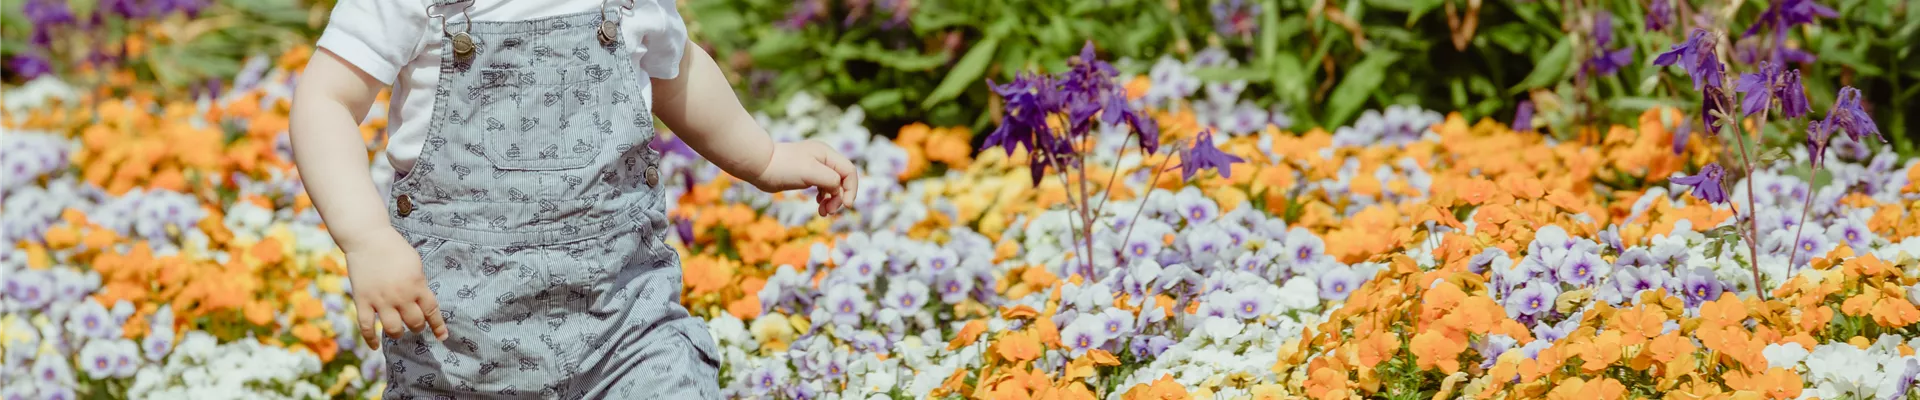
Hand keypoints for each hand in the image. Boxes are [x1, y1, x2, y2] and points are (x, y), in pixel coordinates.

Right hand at [345, 230, 448, 349]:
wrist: (368, 239)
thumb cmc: (395, 249)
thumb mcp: (416, 264)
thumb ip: (419, 284)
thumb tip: (422, 301)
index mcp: (417, 285)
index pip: (432, 311)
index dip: (438, 326)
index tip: (442, 336)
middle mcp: (401, 296)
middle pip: (414, 322)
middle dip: (418, 327)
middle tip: (415, 325)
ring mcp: (381, 300)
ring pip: (393, 329)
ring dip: (398, 333)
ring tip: (399, 331)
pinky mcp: (363, 301)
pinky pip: (366, 326)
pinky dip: (370, 339)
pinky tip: (375, 346)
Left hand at [744, 140, 859, 215]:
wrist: (760, 166)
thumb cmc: (783, 167)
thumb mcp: (810, 172)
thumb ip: (830, 179)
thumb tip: (838, 189)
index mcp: (827, 154)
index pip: (849, 171)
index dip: (851, 189)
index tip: (846, 206)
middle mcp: (824, 159)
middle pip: (843, 180)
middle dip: (840, 197)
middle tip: (829, 212)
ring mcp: (815, 167)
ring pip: (833, 185)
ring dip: (832, 200)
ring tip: (823, 212)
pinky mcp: (806, 175)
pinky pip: (823, 187)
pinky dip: (824, 198)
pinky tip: (818, 204)